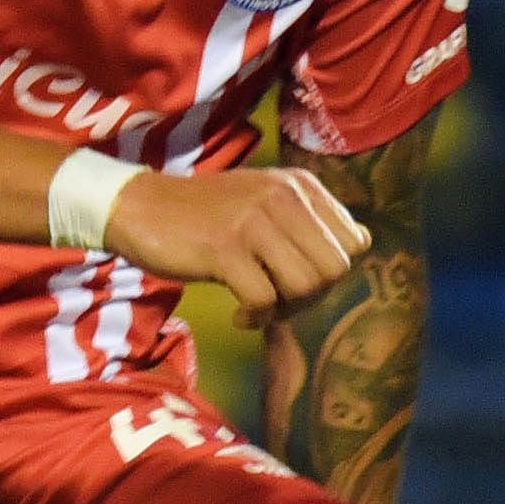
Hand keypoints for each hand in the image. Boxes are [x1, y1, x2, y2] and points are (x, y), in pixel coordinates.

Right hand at [107, 166, 367, 324]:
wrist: (139, 207)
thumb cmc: (206, 214)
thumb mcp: (265, 202)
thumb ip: (312, 219)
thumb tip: (365, 241)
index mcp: (299, 185)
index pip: (353, 242)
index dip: (331, 272)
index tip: (297, 277)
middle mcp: (283, 196)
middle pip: (336, 269)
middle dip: (314, 297)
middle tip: (280, 300)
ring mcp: (253, 221)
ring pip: (306, 285)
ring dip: (286, 310)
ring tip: (259, 306)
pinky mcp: (225, 249)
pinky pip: (265, 300)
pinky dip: (257, 319)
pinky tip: (239, 315)